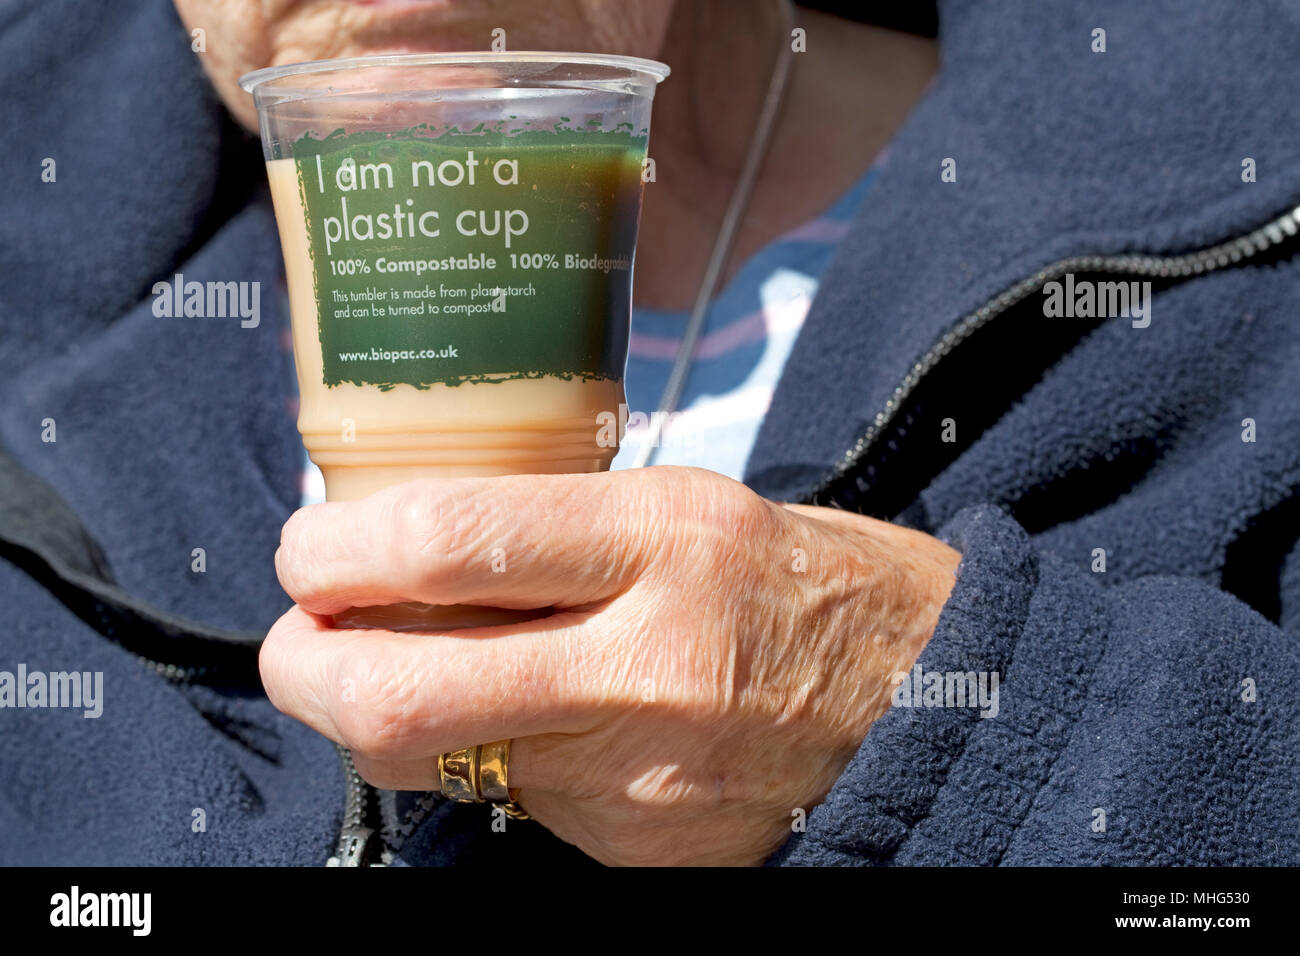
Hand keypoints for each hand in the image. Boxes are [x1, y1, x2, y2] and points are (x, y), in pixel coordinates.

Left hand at [264, 466, 959, 865]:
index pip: (448, 541)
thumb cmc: (804, 582)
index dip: (337, 549)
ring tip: (397, 668)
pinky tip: (534, 719)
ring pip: (433, 761)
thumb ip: (555, 524)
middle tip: (300, 638)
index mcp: (667, 540)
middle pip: (401, 693)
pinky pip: (512, 799)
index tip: (311, 547)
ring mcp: (640, 773)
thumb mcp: (691, 504)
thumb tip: (407, 545)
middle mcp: (649, 662)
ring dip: (378, 717)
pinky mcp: (639, 845)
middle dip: (305, 668)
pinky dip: (486, 756)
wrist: (924, 700)